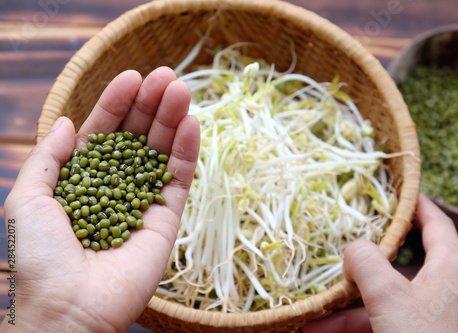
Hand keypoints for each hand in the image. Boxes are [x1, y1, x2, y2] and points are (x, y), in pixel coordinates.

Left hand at [1, 68, 199, 331]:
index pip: (105, 132)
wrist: (68, 309)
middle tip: (168, 75)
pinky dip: (187, 151)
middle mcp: (117, 185)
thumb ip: (49, 158)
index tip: (132, 76)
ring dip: (173, 119)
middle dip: (151, 104)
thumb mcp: (29, 199)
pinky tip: (191, 123)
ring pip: (162, 151)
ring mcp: (145, 200)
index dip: (117, 103)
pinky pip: (179, 178)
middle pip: (138, 136)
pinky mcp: (168, 218)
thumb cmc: (41, 257)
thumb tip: (70, 123)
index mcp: (85, 179)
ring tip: (182, 89)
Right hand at [304, 193, 457, 332]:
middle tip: (341, 253)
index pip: (436, 224)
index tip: (400, 192)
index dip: (418, 204)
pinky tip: (322, 329)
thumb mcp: (387, 296)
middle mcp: (447, 290)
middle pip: (401, 266)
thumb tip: (353, 249)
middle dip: (362, 268)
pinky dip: (357, 324)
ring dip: (349, 307)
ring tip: (314, 313)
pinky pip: (386, 322)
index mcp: (450, 269)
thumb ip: (365, 262)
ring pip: (387, 300)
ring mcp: (435, 317)